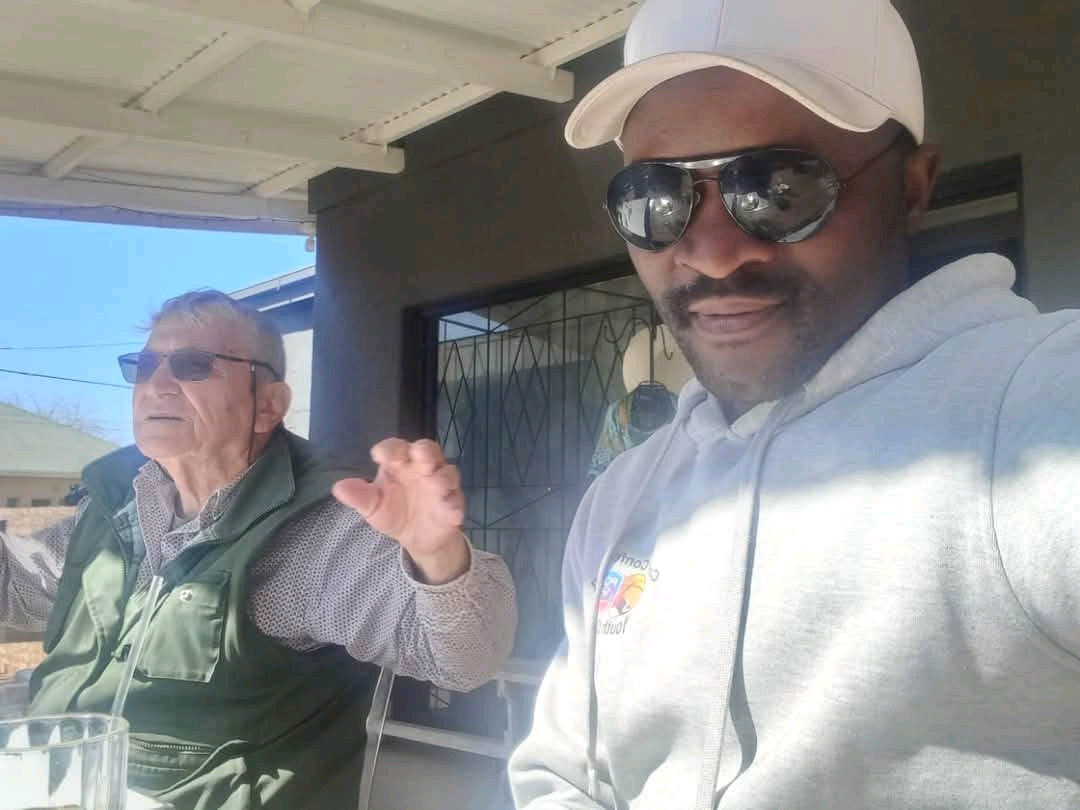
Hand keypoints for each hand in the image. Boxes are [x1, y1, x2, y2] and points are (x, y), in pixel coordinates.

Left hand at [333, 438, 468, 584]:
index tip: (380, 456)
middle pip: (428, 449)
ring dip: (442, 477)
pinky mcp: (453, 502)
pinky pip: (457, 500)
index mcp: (399, 463)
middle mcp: (421, 468)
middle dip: (425, 452)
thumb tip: (338, 488)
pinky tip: (451, 512)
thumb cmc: (393, 513)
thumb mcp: (372, 507)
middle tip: (420, 458)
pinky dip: (454, 505)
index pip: (395, 448)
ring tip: (435, 485)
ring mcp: (440, 484)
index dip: (389, 449)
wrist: (417, 539)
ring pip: (447, 471)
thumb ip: (359, 497)